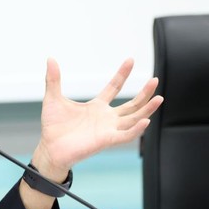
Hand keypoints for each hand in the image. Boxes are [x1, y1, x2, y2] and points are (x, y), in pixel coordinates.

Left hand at [35, 58, 162, 175]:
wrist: (49, 149)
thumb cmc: (53, 127)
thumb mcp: (53, 99)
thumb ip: (53, 80)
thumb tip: (50, 59)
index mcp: (96, 107)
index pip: (114, 87)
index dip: (122, 74)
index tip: (130, 60)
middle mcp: (106, 118)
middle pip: (131, 104)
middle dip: (144, 93)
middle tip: (155, 80)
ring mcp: (108, 129)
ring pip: (134, 118)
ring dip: (147, 109)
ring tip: (159, 98)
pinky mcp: (106, 140)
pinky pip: (126, 135)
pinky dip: (136, 129)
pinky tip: (145, 120)